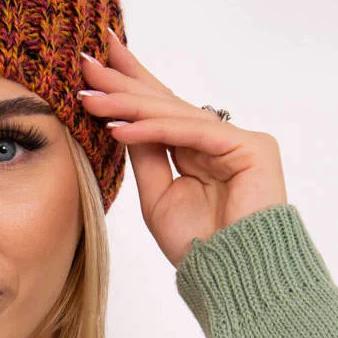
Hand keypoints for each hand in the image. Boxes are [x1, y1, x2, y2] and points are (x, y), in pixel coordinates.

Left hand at [78, 31, 288, 269]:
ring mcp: (240, 141)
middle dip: (124, 82)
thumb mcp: (157, 195)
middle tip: (87, 60)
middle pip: (166, 104)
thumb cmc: (199, 245)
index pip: (160, 111)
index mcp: (200, 151)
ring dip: (128, 105)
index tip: (96, 65)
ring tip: (90, 96)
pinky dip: (152, 130)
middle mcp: (221, 140)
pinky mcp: (251, 148)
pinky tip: (118, 128)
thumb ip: (145, 156)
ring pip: (174, 115)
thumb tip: (119, 122)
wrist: (233, 277)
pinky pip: (190, 132)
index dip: (129, 86)